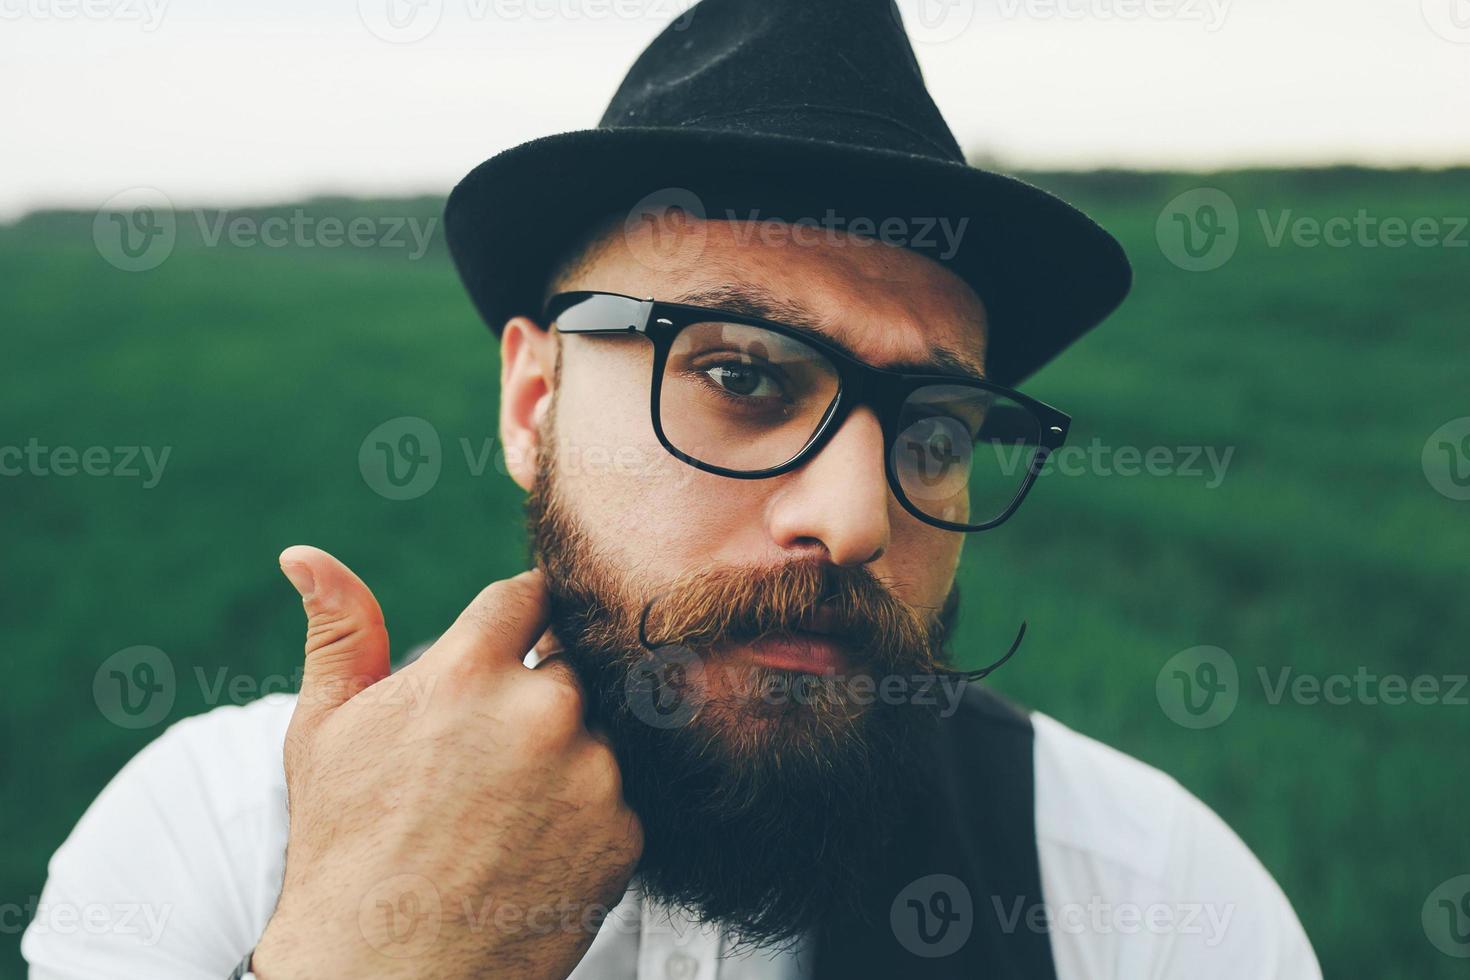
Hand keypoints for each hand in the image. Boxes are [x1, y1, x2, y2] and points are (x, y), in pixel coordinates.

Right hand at [251, 546, 641, 979]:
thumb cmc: (344, 850)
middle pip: (571, 662)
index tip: (509, 645)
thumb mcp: (324, 732)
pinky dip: (588, 811)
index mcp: (468, 671)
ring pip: (599, 730)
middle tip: (493, 751)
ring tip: (507, 809)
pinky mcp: (624, 831)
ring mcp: (592, 773)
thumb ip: (337, 631)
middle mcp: (543, 711)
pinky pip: (619, 794)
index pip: (531, 595)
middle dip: (542, 688)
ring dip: (568, 752)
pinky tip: (534, 844)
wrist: (383, 977)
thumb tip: (305, 555)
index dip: (518, 619)